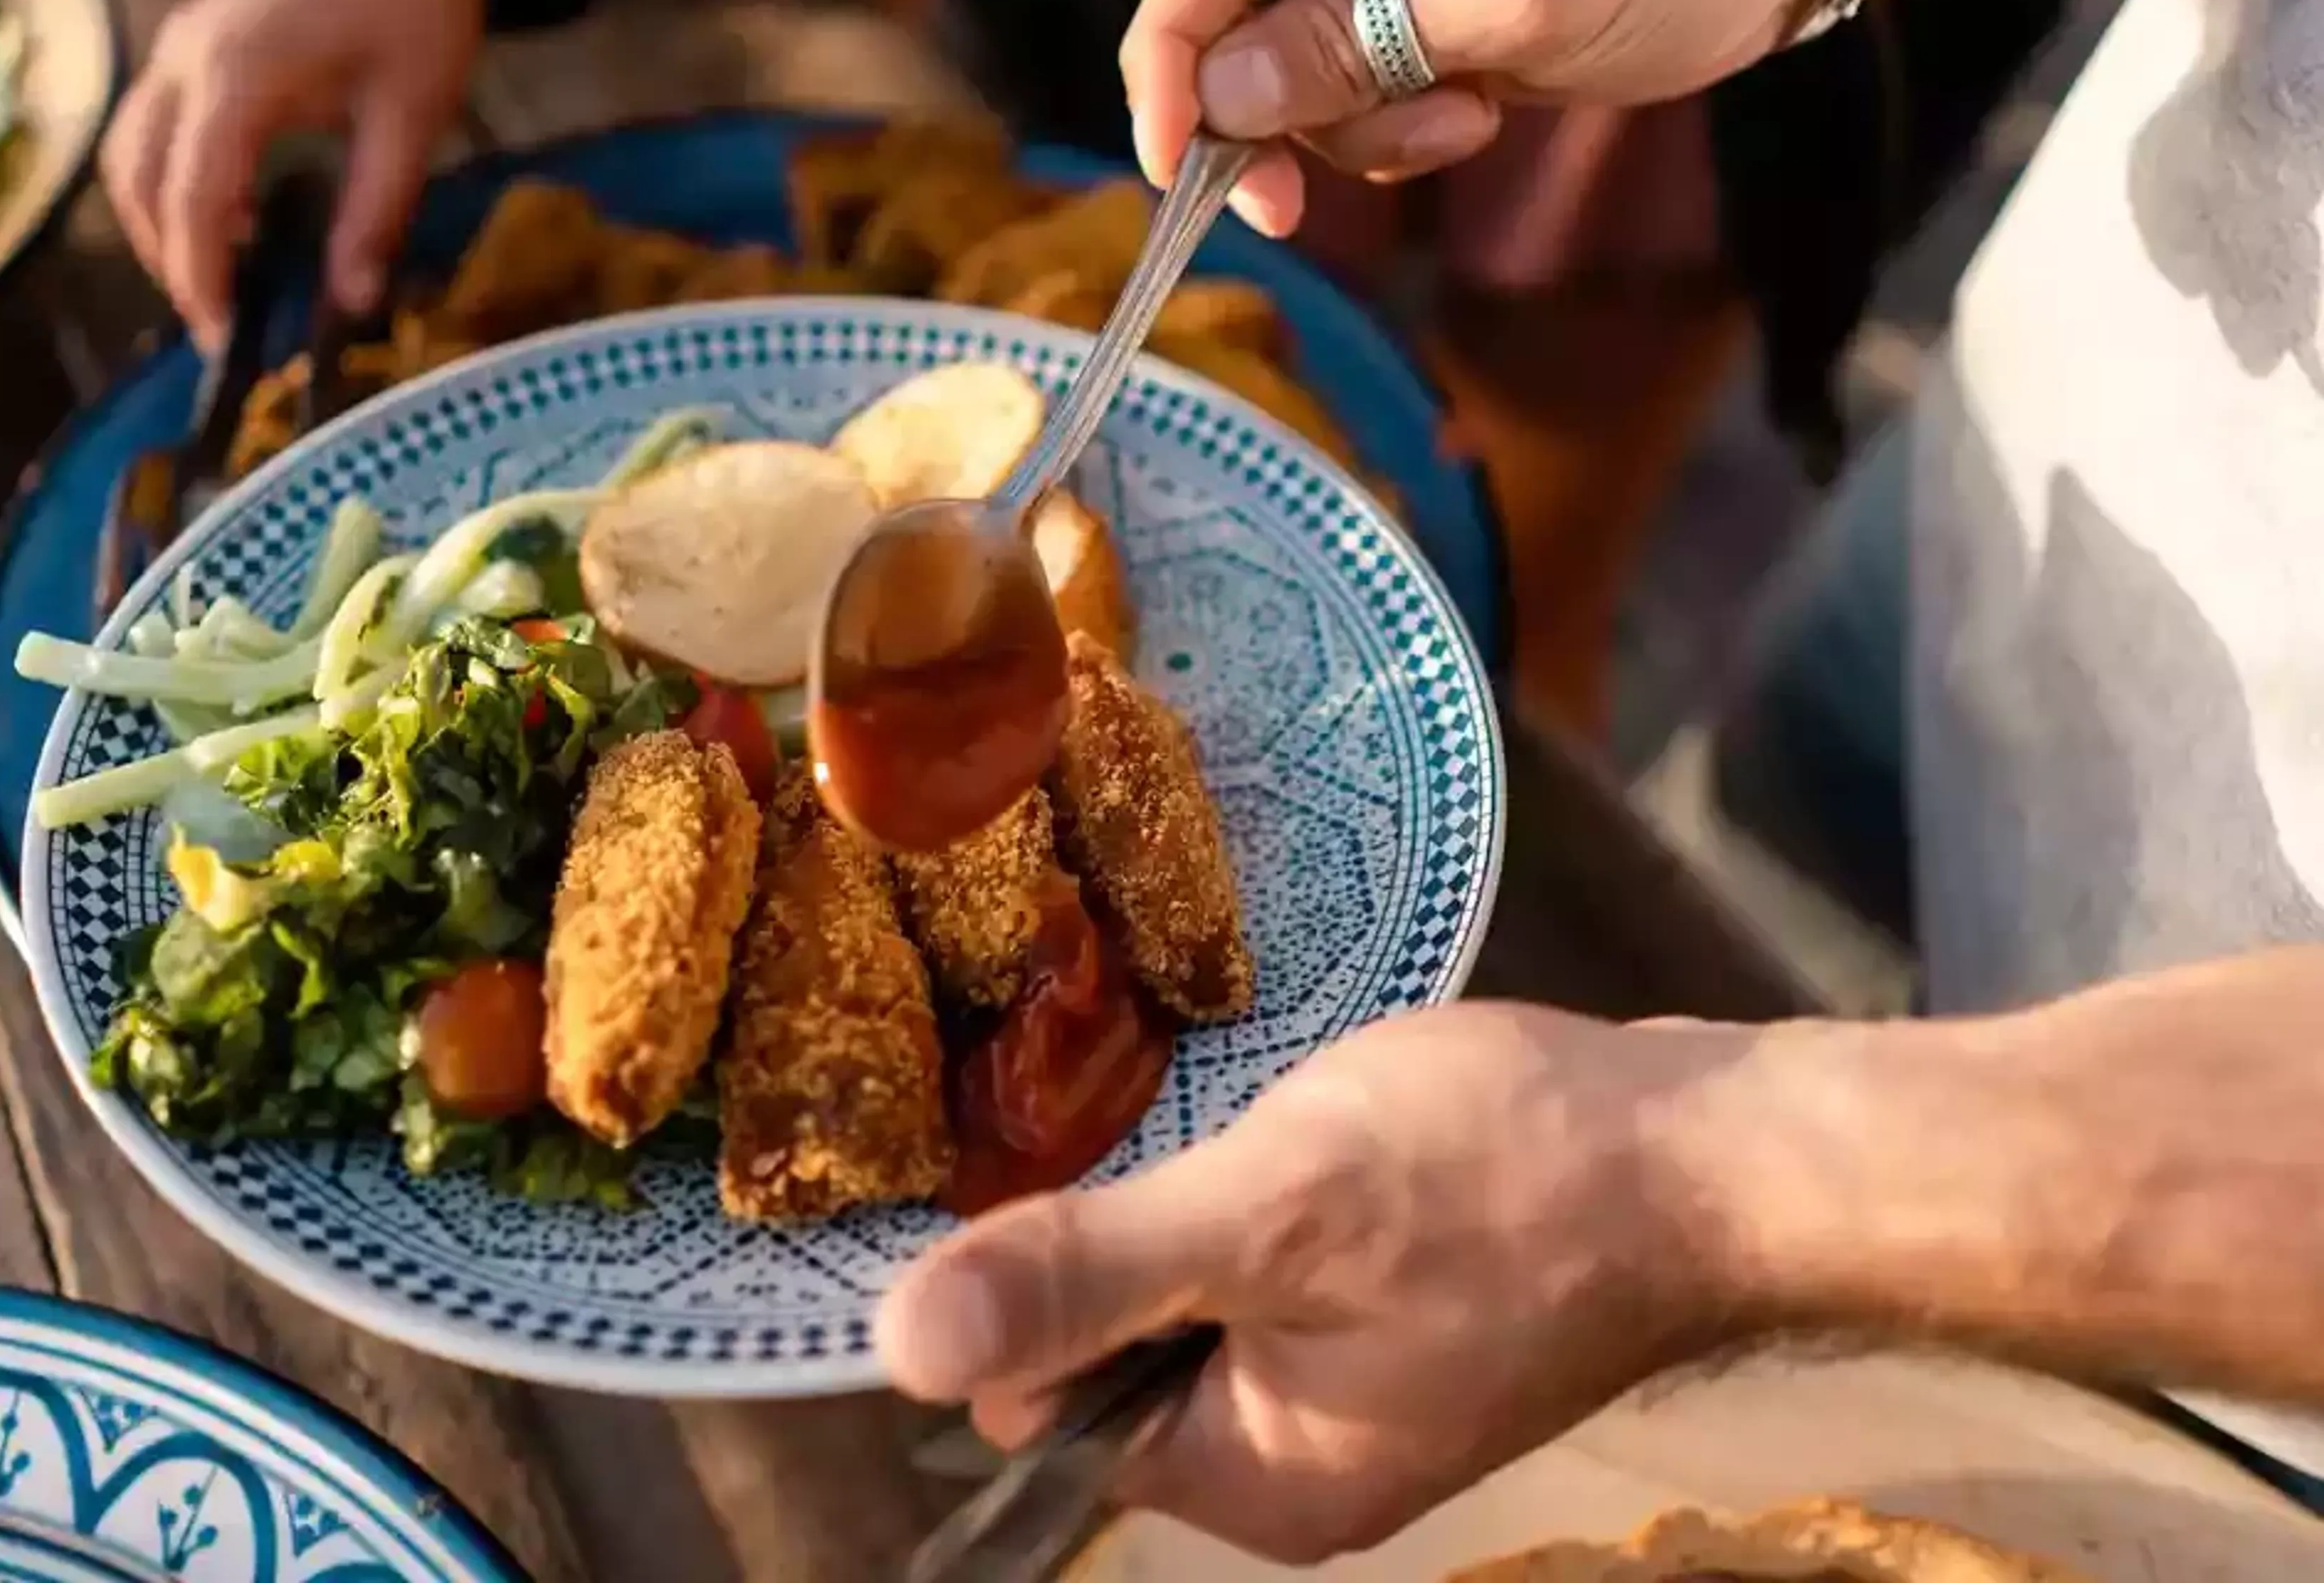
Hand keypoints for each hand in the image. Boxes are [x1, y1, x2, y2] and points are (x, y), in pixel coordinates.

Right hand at [100, 0, 485, 347]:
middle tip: (221, 320)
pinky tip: (235, 218)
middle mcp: (187, 58)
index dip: (197, 276)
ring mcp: (181, 45)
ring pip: (128, 151)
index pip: (190, 197)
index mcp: (236, 76)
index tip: (221, 339)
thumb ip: (375, 214)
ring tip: (223, 279)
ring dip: (160, 221)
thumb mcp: (411, 120)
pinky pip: (153, 124)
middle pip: (135, 178)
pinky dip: (172, 181)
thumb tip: (354, 303)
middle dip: (169, 258)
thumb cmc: (414, 10)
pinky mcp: (193, 45)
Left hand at [877, 1004, 1750, 1564]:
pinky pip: (1273, 1276)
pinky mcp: (1402, 1331)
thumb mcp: (1271, 1211)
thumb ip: (1086, 1278)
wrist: (1717, 1156)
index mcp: (1254, 1485)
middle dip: (1134, 1234)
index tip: (1098, 1172)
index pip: (1044, 1406)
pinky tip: (1315, 1133)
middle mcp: (1296, 1473)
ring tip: (1264, 1124)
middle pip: (1113, 1356)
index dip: (1044, 1283)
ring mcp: (1359, 1405)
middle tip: (1202, 1135)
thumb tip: (892, 1350)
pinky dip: (1269, 1200)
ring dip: (1203, 1204)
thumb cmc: (1502, 1178)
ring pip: (1195, 1299)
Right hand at [1120, 0, 1853, 232]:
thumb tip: (1225, 92)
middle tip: (1290, 203)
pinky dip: (1398, 127)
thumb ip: (1363, 44)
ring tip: (1466, 123)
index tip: (1176, 155)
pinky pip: (1361, 86)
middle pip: (1237, 8)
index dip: (1174, 50)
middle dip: (1269, 110)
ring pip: (1296, 64)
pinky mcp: (1427, 5)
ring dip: (1357, 128)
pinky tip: (1477, 114)